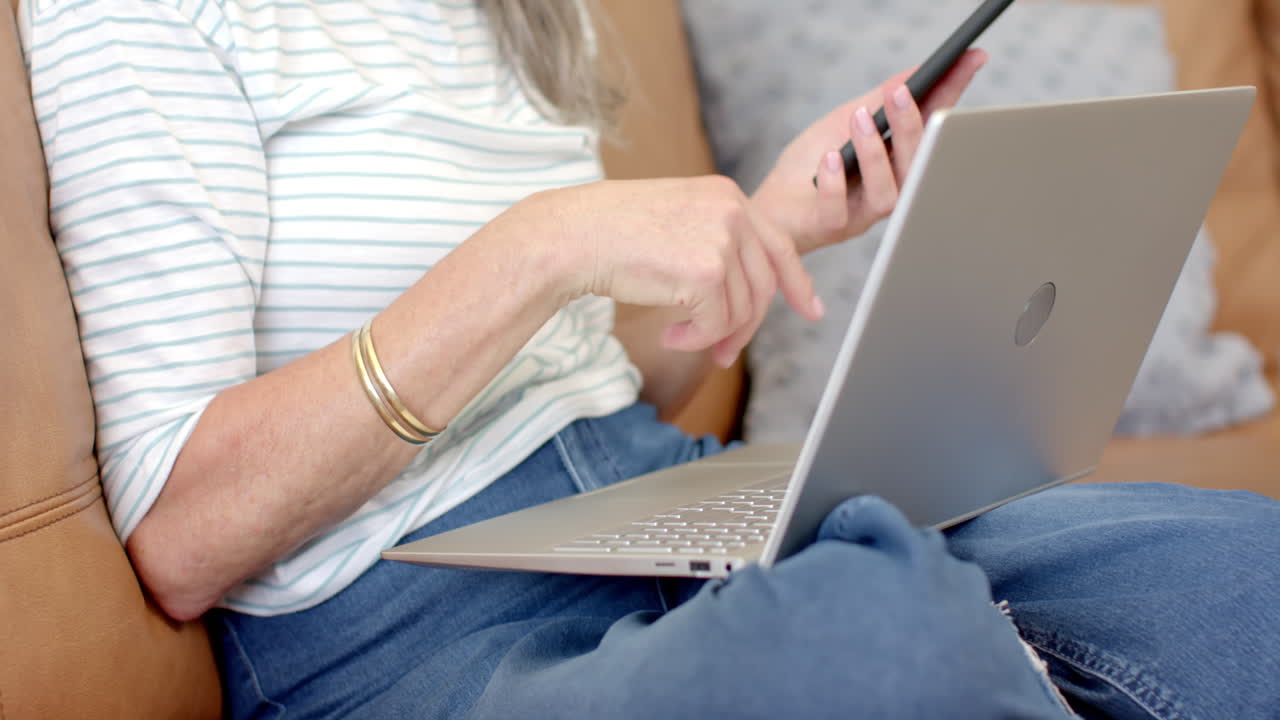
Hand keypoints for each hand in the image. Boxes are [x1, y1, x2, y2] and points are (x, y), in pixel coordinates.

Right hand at [546, 177, 824, 367]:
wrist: (571, 237)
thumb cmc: (609, 234)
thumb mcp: (676, 223)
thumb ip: (716, 245)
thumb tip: (748, 297)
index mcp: (726, 194)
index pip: (778, 244)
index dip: (797, 282)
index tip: (811, 309)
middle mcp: (732, 211)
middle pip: (763, 285)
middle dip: (746, 327)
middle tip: (725, 356)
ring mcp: (721, 239)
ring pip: (742, 310)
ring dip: (714, 335)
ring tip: (679, 335)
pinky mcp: (705, 272)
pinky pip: (717, 324)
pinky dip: (697, 340)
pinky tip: (670, 334)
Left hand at [753, 49, 987, 254]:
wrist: (767, 205)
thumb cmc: (809, 165)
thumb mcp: (843, 122)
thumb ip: (877, 102)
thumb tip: (913, 73)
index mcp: (898, 163)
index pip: (931, 128)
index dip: (953, 94)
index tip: (969, 60)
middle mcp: (888, 191)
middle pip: (915, 165)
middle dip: (912, 127)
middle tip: (901, 92)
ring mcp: (861, 212)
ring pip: (886, 192)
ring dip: (875, 154)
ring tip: (859, 118)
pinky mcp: (830, 227)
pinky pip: (838, 211)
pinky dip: (835, 183)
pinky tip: (831, 157)